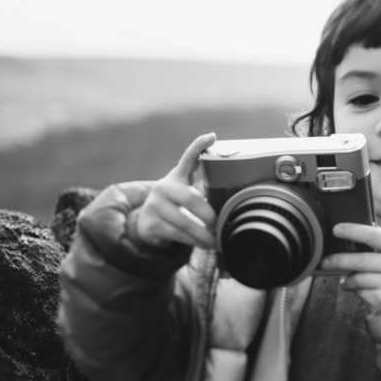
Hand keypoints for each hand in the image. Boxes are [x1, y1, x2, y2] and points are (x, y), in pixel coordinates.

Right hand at [134, 133, 217, 249]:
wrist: (145, 222)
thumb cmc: (175, 206)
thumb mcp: (185, 192)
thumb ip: (202, 191)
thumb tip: (234, 201)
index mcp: (176, 176)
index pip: (188, 157)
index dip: (198, 146)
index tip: (211, 136)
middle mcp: (164, 188)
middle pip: (190, 198)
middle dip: (208, 214)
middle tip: (220, 224)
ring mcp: (155, 205)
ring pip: (185, 221)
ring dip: (203, 234)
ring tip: (215, 241)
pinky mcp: (151, 223)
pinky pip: (178, 234)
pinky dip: (194, 241)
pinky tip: (203, 245)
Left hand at [320, 223, 380, 314]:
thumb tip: (349, 239)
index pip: (373, 235)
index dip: (352, 231)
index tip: (336, 229)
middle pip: (360, 260)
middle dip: (338, 260)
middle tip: (325, 261)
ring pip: (358, 278)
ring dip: (348, 279)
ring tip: (347, 279)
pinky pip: (361, 292)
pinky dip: (358, 291)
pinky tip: (365, 290)